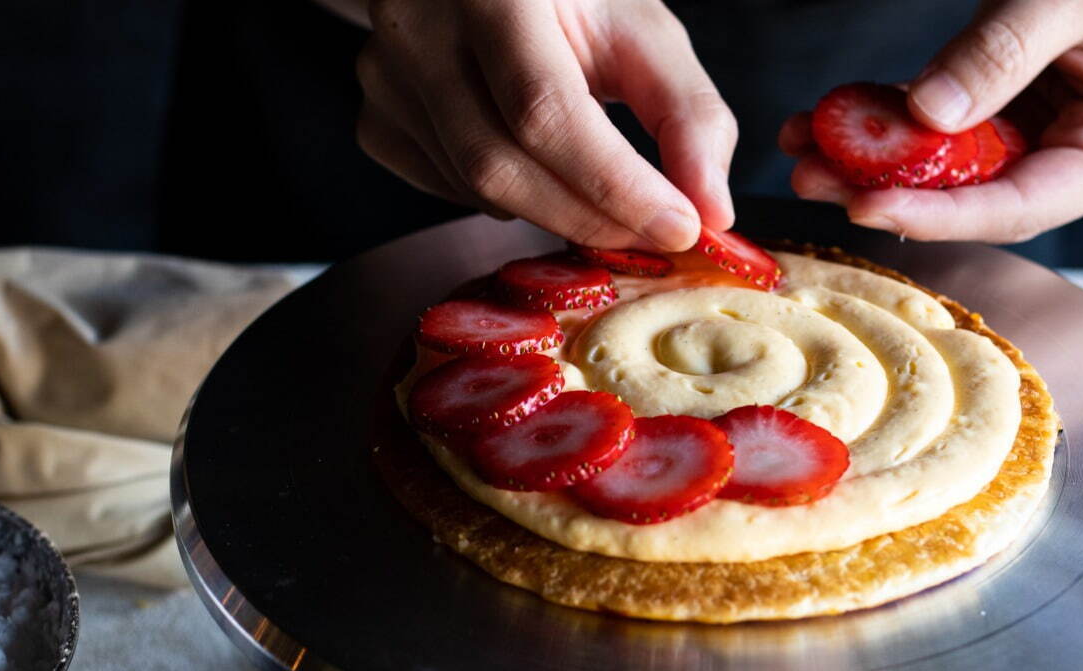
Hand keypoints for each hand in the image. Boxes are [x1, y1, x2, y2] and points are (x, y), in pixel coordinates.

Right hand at [355, 0, 735, 249]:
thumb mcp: (635, 25)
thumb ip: (684, 111)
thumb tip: (709, 209)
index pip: (545, 112)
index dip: (614, 184)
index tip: (679, 226)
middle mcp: (421, 29)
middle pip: (499, 166)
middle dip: (588, 216)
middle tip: (650, 233)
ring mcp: (385, 78)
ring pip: (474, 189)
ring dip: (552, 209)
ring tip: (596, 187)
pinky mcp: (373, 118)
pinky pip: (445, 191)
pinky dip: (503, 199)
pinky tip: (529, 164)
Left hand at [780, 0, 1082, 242]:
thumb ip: (1001, 54)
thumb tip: (926, 113)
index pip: (1017, 207)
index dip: (935, 215)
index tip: (864, 206)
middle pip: (972, 196)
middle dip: (886, 187)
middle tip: (810, 178)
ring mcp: (1048, 143)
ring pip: (947, 170)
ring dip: (871, 160)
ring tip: (803, 147)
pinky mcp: (1013, 120)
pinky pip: (943, 134)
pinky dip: (888, 125)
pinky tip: (828, 122)